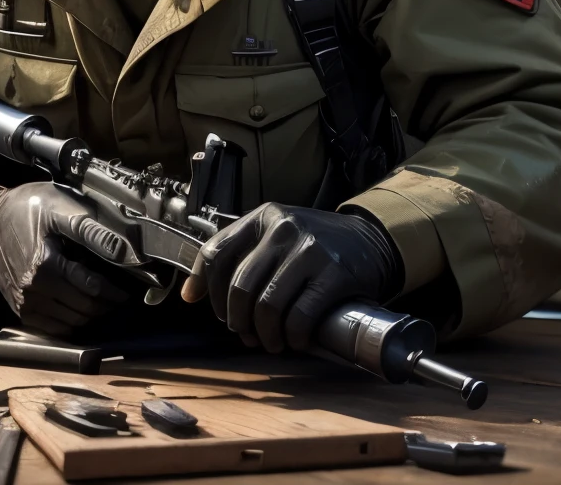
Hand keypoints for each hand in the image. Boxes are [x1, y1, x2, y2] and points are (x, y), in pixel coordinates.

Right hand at [0, 183, 138, 334]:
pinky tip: (83, 310)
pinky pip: (54, 329)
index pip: (92, 288)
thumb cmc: (25, 210)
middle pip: (84, 309)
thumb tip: (121, 248)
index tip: (129, 291)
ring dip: (93, 316)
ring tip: (105, 302)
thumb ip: (90, 229)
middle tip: (121, 297)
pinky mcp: (21, 311)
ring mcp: (25, 304)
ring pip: (72, 322)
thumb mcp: (57, 208)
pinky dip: (73, 323)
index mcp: (45, 265)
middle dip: (107, 305)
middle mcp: (34, 291)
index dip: (115, 292)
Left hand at [181, 203, 402, 353]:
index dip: (211, 292)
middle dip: (239, 321)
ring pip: (268, 305)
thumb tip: (188, 295)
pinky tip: (297, 340)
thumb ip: (236, 257)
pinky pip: (300, 316)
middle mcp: (283, 228)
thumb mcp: (274, 238)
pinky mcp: (335, 274)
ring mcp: (310, 250)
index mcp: (262, 218)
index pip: (216, 254)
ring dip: (266, 334)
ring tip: (272, 341)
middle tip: (248, 334)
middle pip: (240, 286)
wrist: (371, 240)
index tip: (219, 314)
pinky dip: (293, 337)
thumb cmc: (315, 246)